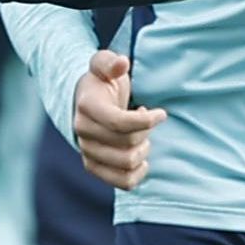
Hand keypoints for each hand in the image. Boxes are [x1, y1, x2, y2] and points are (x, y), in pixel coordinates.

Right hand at [73, 50, 164, 189]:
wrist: (84, 102)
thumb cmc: (101, 82)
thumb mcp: (103, 63)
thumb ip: (110, 62)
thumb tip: (122, 64)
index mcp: (87, 106)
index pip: (119, 122)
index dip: (146, 121)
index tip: (161, 113)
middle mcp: (83, 131)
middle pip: (127, 142)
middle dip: (146, 132)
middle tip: (146, 120)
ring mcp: (87, 151)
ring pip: (127, 163)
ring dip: (143, 150)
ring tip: (141, 137)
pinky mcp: (93, 167)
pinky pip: (123, 182)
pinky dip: (138, 173)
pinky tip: (141, 157)